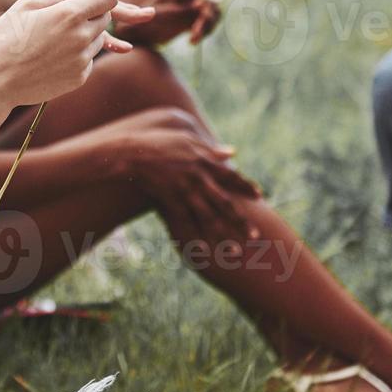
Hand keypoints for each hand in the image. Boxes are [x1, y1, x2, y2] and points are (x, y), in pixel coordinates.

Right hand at [0, 0, 127, 110]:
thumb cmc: (4, 39)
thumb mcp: (25, 7)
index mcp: (69, 14)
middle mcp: (81, 37)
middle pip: (105, 19)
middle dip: (92, 15)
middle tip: (67, 19)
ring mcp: (82, 60)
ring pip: (98, 41)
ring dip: (85, 36)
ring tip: (55, 41)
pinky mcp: (79, 78)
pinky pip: (88, 60)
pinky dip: (77, 57)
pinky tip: (53, 58)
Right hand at [97, 107, 261, 243]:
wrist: (131, 150)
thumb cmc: (159, 141)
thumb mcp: (187, 138)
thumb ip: (211, 148)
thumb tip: (233, 152)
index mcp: (204, 161)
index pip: (231, 176)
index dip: (245, 187)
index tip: (260, 196)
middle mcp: (198, 178)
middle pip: (224, 203)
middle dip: (241, 220)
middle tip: (256, 235)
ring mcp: (184, 191)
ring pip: (208, 217)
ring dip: (223, 235)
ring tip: (235, 251)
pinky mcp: (170, 201)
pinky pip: (185, 223)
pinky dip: (195, 238)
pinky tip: (204, 252)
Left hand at [114, 0, 222, 46]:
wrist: (137, 37)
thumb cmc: (145, 24)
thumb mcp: (164, 17)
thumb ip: (184, 10)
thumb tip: (202, 4)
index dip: (205, 0)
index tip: (201, 12)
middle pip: (209, 0)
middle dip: (206, 17)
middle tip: (196, 31)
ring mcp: (191, 4)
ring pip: (212, 11)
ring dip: (207, 26)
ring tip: (193, 38)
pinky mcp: (193, 17)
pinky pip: (208, 22)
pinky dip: (204, 31)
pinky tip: (192, 40)